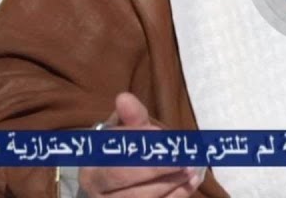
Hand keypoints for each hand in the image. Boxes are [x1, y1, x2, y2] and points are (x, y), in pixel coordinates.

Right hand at [77, 92, 203, 196]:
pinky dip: (178, 195)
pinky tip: (193, 181)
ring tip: (192, 168)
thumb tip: (124, 98)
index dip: (139, 151)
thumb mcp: (122, 131)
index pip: (114, 164)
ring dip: (172, 184)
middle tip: (184, 159)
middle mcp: (98, 193)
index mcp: (91, 169)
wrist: (111, 180)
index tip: (163, 136)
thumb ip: (129, 117)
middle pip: (128, 185)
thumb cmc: (119, 150)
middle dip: (158, 170)